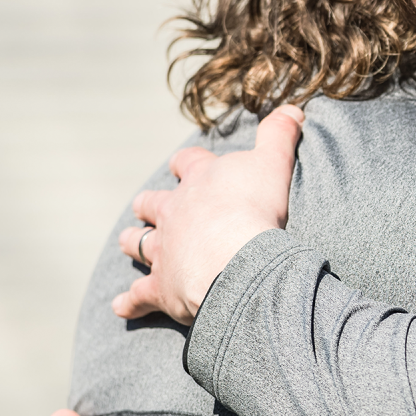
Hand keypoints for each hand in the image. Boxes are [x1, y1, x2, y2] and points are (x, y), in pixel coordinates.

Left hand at [112, 105, 304, 323]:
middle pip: (152, 203)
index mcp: (199, 181)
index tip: (184, 165)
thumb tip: (294, 109)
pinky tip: (121, 306)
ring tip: (127, 242)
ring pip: (138, 243)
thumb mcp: (274, 161)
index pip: (187, 163)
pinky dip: (129, 302)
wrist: (238, 259)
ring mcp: (163, 250)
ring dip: (133, 242)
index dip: (186, 164)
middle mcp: (174, 212)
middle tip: (147, 206)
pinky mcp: (161, 287)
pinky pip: (138, 296)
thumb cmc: (256, 207)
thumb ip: (280, 133)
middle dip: (149, 204)